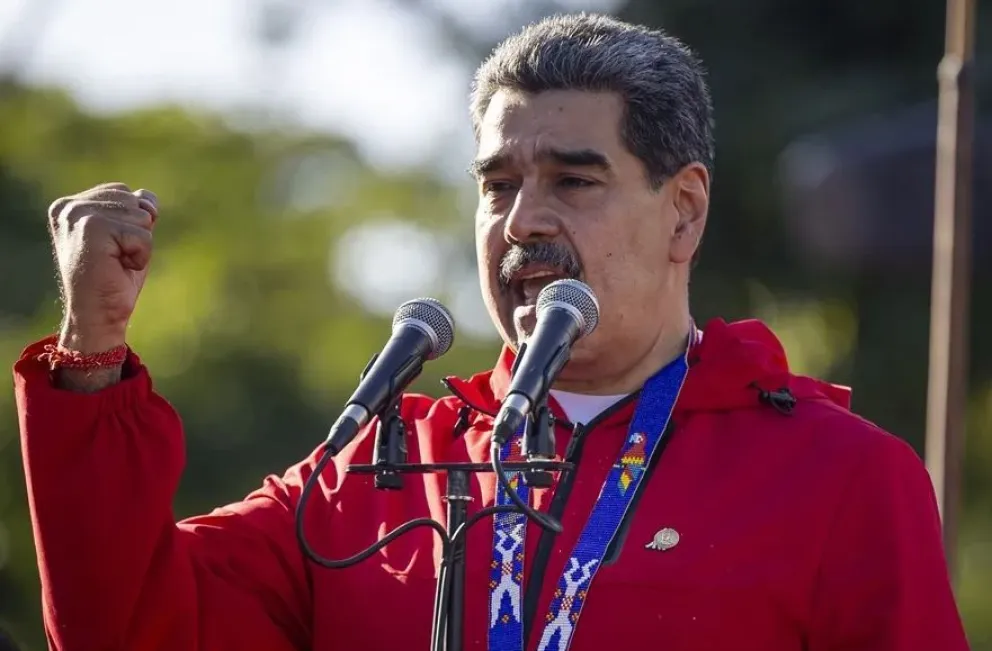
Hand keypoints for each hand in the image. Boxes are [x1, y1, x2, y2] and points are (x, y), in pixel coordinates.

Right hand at [48, 182, 157, 352]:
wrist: (97, 315)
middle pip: (135, 201)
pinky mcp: (92, 227)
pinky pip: (143, 234)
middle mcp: (69, 207)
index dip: (132, 224)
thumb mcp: (128, 237)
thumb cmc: (113, 279)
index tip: (110, 249)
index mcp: (71, 205)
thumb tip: (147, 199)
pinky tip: (119, 267)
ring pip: (141, 217)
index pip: (125, 192)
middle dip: (137, 233)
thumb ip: (135, 211)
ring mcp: (78, 215)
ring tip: (116, 262)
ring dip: (139, 245)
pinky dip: (141, 255)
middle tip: (114, 258)